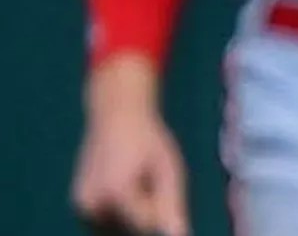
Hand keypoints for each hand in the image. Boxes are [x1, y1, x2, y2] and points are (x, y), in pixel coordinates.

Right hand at [71, 58, 188, 235]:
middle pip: (133, 227)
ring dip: (134, 210)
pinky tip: (122, 184)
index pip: (147, 225)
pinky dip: (120, 208)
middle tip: (145, 177)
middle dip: (147, 209)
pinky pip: (109, 219)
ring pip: (121, 226)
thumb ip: (172, 205)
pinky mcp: (79, 207)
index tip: (159, 182)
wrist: (115, 118)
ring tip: (134, 179)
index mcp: (116, 192)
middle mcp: (92, 203)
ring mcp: (82, 207)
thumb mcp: (169, 168)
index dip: (161, 207)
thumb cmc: (149, 141)